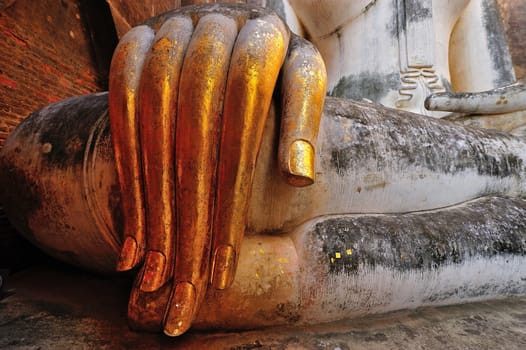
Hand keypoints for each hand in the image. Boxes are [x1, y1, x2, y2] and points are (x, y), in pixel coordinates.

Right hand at [108, 4, 325, 335]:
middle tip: (185, 282)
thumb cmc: (277, 59)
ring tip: (156, 269)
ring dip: (152, 199)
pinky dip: (126, 170)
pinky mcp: (134, 44)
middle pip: (195, 130)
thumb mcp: (304, 76)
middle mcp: (214, 27)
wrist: (235, 13)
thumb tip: (299, 179)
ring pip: (153, 124)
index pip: (244, 120)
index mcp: (266, 36)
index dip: (233, 194)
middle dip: (189, 211)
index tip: (224, 263)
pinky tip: (131, 225)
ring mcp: (168, 33)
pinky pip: (121, 110)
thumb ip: (303, 118)